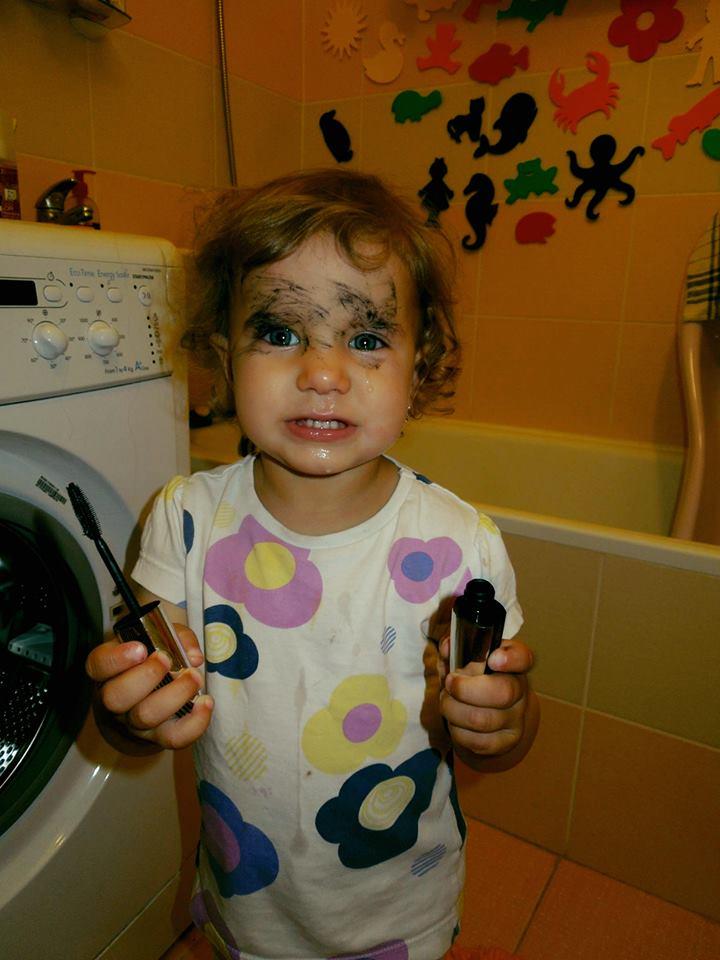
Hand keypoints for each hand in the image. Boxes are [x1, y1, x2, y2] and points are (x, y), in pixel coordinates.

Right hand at [85, 624, 213, 749]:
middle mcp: (116, 700)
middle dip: (146, 676)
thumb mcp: (160, 637)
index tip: (140, 648)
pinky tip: (206, 702)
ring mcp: (135, 722)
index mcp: (108, 670)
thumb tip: (193, 657)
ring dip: (174, 695)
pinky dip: (195, 722)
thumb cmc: (153, 657)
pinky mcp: (160, 736)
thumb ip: (175, 637)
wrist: (152, 693)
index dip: (117, 659)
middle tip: (166, 659)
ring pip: (145, 717)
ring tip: (194, 676)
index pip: (99, 665)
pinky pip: (174, 738)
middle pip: (117, 697)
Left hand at [437, 635, 536, 769]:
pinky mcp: (506, 742)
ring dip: (453, 710)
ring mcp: (516, 718)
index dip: (510, 659)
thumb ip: (454, 649)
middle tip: (449, 683)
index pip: (522, 658)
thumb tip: (446, 647)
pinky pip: (478, 741)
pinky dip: (457, 731)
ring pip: (482, 720)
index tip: (493, 659)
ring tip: (447, 701)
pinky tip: (455, 721)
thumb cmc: (473, 679)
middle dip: (465, 689)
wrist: (485, 709)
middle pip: (502, 693)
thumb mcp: (463, 659)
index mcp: (512, 663)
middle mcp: (520, 690)